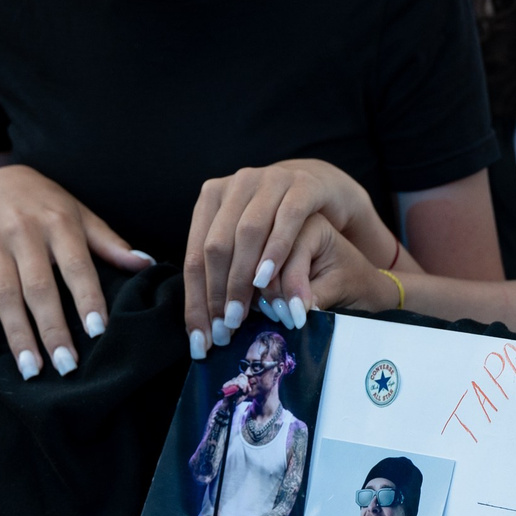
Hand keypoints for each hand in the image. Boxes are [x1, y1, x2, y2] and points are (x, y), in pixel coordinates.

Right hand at [0, 164, 151, 377]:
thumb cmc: (47, 205)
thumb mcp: (80, 215)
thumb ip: (110, 243)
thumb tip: (147, 264)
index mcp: (58, 224)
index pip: (76, 265)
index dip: (87, 298)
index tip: (97, 331)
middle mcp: (23, 234)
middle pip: (38, 287)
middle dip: (52, 329)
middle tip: (66, 365)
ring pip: (3, 296)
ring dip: (17, 335)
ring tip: (30, 369)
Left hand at [183, 160, 394, 357]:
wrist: (321, 191)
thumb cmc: (276, 226)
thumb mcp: (244, 244)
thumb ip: (223, 270)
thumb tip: (204, 323)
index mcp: (212, 196)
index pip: (194, 255)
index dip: (196, 299)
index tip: (200, 336)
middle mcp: (237, 183)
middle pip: (215, 246)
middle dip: (218, 294)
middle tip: (225, 328)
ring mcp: (270, 180)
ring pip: (247, 233)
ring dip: (242, 277)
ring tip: (242, 314)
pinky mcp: (303, 185)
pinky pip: (286, 220)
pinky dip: (275, 251)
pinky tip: (267, 278)